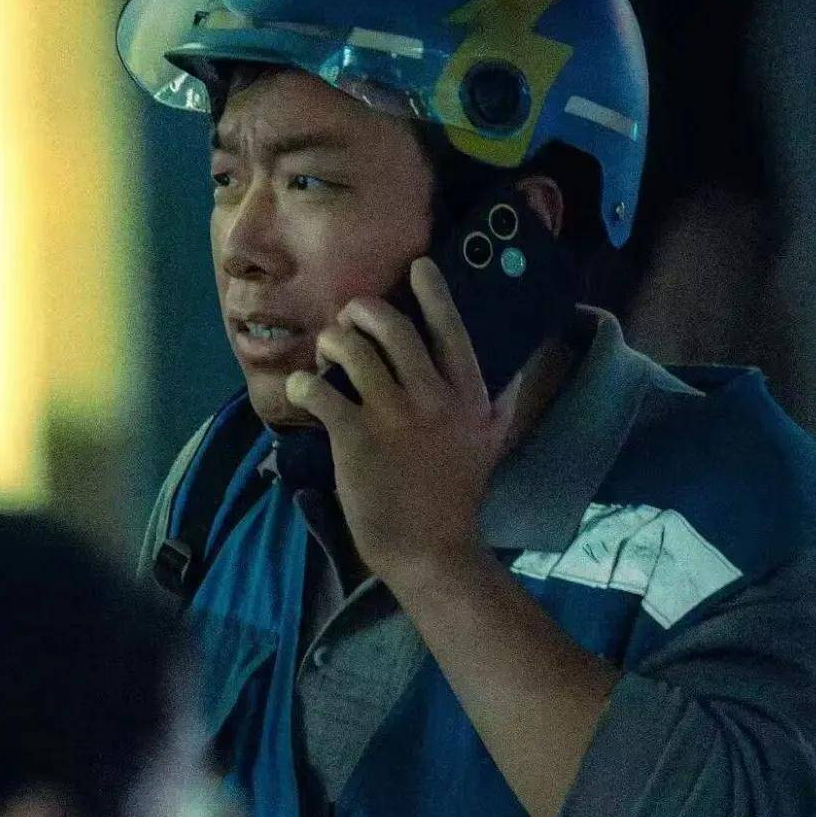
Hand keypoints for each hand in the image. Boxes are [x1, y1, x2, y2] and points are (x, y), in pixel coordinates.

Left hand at [284, 256, 519, 589]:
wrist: (431, 550)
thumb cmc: (457, 495)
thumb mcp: (490, 442)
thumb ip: (499, 401)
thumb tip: (516, 367)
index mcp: (469, 395)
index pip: (451, 328)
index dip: (432, 292)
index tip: (417, 266)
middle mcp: (434, 396)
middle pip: (392, 327)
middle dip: (362, 310)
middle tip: (350, 316)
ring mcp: (393, 416)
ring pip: (351, 350)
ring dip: (331, 342)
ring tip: (325, 351)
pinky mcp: (355, 437)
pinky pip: (319, 391)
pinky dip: (301, 384)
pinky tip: (299, 390)